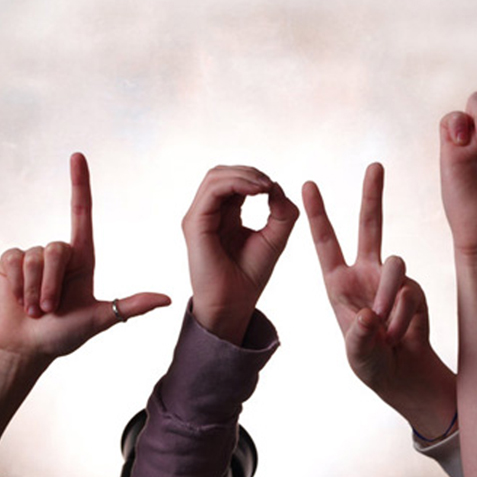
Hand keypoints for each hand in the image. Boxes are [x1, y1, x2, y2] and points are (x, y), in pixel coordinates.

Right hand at [0, 153, 170, 366]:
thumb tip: (168, 299)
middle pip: (58, 248)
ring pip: (35, 257)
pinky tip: (19, 301)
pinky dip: (18, 286)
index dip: (79, 183)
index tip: (77, 156)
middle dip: (52, 285)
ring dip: (35, 290)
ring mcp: (33, 255)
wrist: (29, 349)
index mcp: (83, 257)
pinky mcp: (9, 261)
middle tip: (52, 310)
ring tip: (37, 309)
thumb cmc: (65, 334)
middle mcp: (59, 252)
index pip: (82, 212)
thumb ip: (132, 306)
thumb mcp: (102, 318)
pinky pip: (14, 261)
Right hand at [182, 165, 298, 345]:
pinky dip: (235, 184)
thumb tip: (276, 186)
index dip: (255, 177)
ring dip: (243, 175)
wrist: (234, 305)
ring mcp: (199, 217)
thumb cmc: (250, 276)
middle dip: (249, 172)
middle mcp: (209, 213)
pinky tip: (256, 191)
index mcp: (226, 214)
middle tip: (269, 184)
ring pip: (215, 176)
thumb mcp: (275, 237)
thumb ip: (281, 211)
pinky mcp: (195, 224)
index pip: (234, 181)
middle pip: (222, 173)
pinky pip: (212, 191)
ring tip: (264, 186)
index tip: (274, 188)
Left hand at [303, 163, 455, 435]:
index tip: (308, 184)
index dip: (317, 213)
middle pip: (369, 226)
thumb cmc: (370, 362)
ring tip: (386, 328)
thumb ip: (361, 336)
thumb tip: (372, 313)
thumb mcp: (357, 353)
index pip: (325, 242)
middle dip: (372, 195)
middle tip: (375, 165)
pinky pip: (410, 290)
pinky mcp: (414, 287)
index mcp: (338, 281)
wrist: (403, 373)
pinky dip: (404, 315)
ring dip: (389, 297)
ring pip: (394, 264)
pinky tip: (401, 332)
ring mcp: (390, 278)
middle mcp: (364, 272)